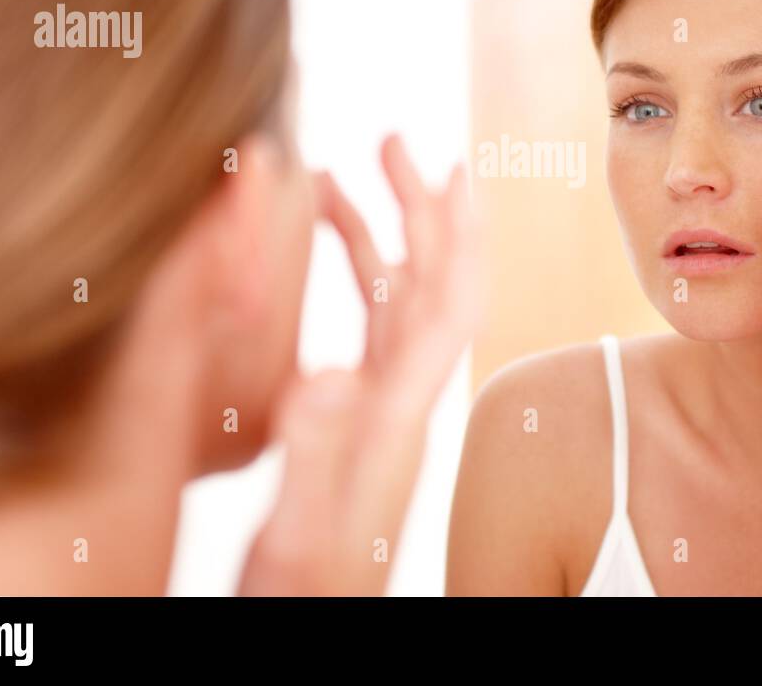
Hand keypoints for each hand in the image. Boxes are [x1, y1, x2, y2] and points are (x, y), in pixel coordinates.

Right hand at [238, 134, 480, 594]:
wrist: (315, 622)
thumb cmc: (308, 591)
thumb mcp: (303, 531)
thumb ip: (316, 454)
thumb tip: (328, 373)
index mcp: (398, 416)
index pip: (448, 306)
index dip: (459, 235)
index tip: (456, 168)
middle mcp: (400, 401)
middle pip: (428, 284)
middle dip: (419, 207)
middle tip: (392, 139)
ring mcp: (379, 408)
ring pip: (392, 299)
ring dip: (376, 233)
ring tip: (333, 179)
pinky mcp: (354, 419)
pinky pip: (363, 329)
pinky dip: (348, 280)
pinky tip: (316, 258)